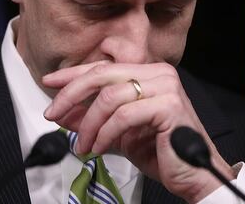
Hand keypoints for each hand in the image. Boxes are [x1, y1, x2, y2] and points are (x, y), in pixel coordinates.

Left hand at [42, 61, 234, 202]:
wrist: (195, 176)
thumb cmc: (160, 152)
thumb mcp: (116, 133)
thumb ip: (90, 119)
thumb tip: (60, 112)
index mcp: (147, 73)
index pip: (102, 68)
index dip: (72, 75)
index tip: (49, 83)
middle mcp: (158, 73)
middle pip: (101, 75)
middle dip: (70, 95)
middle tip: (53, 113)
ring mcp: (166, 87)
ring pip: (109, 98)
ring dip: (88, 124)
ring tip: (82, 145)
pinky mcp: (169, 105)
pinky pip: (123, 116)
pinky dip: (105, 134)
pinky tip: (99, 148)